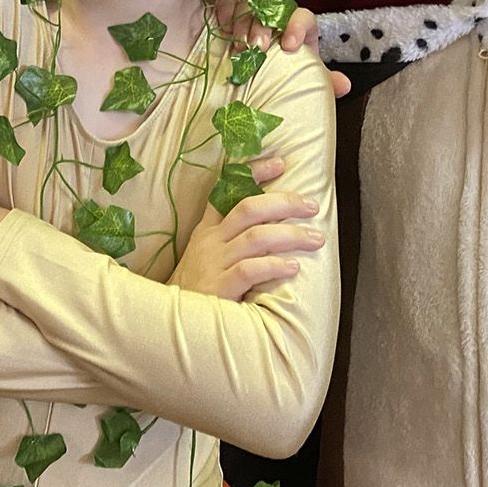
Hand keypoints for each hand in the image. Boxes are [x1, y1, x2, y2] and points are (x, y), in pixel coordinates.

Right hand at [170, 157, 323, 300]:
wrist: (172, 323)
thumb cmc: (199, 291)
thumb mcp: (207, 257)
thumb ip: (234, 239)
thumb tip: (275, 224)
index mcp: (208, 230)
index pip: (227, 190)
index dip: (253, 173)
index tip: (280, 163)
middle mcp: (211, 242)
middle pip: (248, 208)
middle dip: (284, 202)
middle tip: (311, 206)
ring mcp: (214, 263)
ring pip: (256, 237)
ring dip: (290, 235)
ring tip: (315, 239)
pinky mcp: (219, 288)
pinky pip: (249, 270)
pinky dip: (274, 266)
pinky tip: (293, 267)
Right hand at [211, 0, 351, 97]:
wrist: (250, 84)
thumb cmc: (279, 77)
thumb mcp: (301, 79)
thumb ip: (322, 81)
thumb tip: (344, 85)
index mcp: (297, 30)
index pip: (302, 16)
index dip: (297, 27)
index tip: (290, 46)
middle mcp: (274, 18)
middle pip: (272, 7)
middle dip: (264, 25)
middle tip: (258, 48)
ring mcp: (251, 14)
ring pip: (250, 4)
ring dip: (243, 22)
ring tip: (239, 46)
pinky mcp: (228, 16)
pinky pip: (227, 2)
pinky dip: (225, 10)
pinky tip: (223, 28)